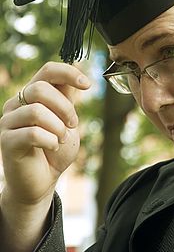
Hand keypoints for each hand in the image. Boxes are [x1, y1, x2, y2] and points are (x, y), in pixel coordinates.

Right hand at [0, 62, 90, 206]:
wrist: (42, 181)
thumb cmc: (55, 149)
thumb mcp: (66, 120)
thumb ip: (67, 99)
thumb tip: (79, 76)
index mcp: (32, 95)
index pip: (48, 71)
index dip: (69, 73)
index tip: (87, 85)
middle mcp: (16, 104)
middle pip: (41, 88)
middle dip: (65, 107)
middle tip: (72, 125)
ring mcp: (8, 122)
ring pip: (37, 111)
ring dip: (58, 127)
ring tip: (60, 139)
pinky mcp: (6, 141)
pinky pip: (32, 133)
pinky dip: (50, 141)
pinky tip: (52, 147)